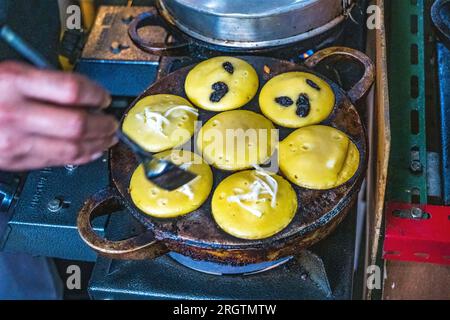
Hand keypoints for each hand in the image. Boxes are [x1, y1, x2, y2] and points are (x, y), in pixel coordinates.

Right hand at [0, 61, 117, 170]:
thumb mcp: (8, 74)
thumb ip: (42, 82)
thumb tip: (83, 92)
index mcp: (13, 82)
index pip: (71, 90)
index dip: (96, 94)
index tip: (104, 97)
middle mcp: (15, 113)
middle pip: (77, 124)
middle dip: (104, 124)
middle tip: (113, 121)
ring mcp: (15, 141)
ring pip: (72, 148)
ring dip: (99, 143)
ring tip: (109, 137)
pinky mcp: (15, 160)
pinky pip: (58, 161)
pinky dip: (82, 157)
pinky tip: (92, 151)